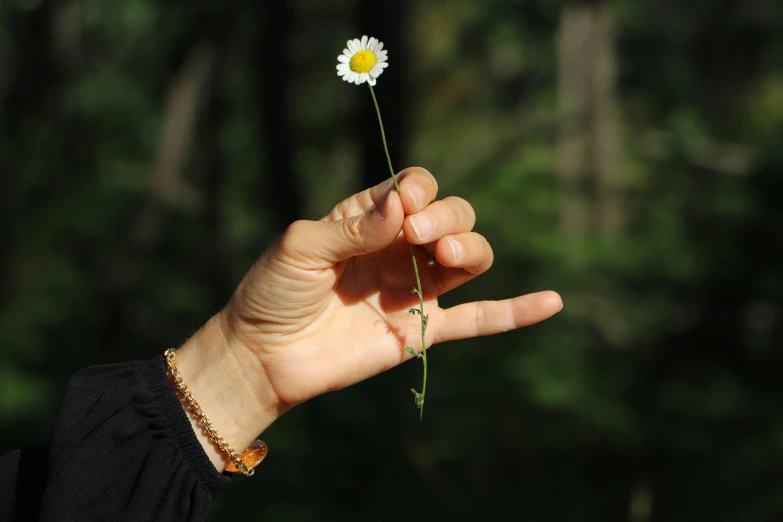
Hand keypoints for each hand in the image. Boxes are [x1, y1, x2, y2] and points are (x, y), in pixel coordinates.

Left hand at [175, 167, 561, 469]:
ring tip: (442, 256)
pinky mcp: (421, 329)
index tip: (404, 208)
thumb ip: (354, 225)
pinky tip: (552, 302)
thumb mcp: (302, 246)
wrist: (264, 356)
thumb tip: (404, 202)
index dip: (420, 190)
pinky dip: (515, 312)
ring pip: (469, 258)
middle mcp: (399, 247)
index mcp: (369, 217)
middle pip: (452, 215)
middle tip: (416, 234)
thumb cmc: (272, 292)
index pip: (416, 187)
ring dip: (468, 248)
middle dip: (446, 217)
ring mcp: (414, 288)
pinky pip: (477, 320)